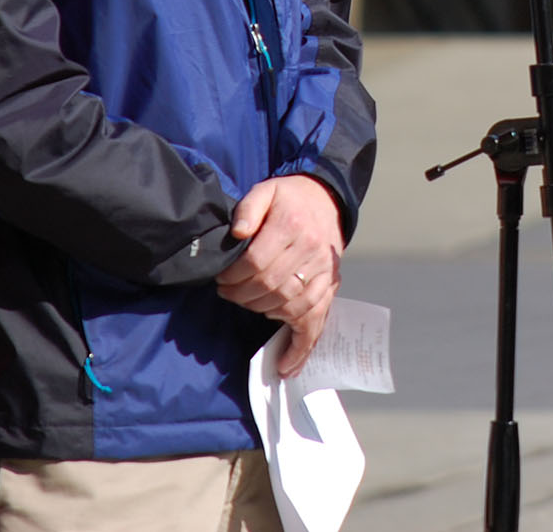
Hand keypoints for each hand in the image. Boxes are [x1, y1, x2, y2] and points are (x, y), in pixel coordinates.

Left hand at [213, 175, 342, 375]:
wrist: (327, 199)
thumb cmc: (291, 198)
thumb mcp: (266, 190)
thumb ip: (248, 208)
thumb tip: (237, 232)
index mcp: (292, 225)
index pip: (257, 262)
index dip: (234, 276)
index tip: (222, 279)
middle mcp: (311, 250)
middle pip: (271, 286)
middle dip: (242, 296)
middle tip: (227, 293)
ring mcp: (323, 272)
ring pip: (290, 305)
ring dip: (263, 312)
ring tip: (248, 305)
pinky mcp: (330, 286)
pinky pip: (316, 321)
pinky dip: (301, 344)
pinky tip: (286, 363)